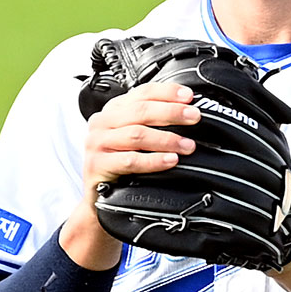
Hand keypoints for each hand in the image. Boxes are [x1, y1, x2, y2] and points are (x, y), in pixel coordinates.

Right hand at [61, 83, 199, 270]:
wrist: (98, 198)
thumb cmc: (121, 165)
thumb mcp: (134, 138)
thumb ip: (152, 122)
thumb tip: (187, 111)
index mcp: (113, 110)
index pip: (142, 93)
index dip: (167, 92)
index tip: (189, 97)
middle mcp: (102, 122)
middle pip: (141, 111)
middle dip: (171, 113)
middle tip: (194, 117)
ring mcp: (96, 143)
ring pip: (136, 134)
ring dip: (167, 139)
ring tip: (188, 146)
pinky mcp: (96, 165)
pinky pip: (130, 160)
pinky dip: (153, 160)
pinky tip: (170, 160)